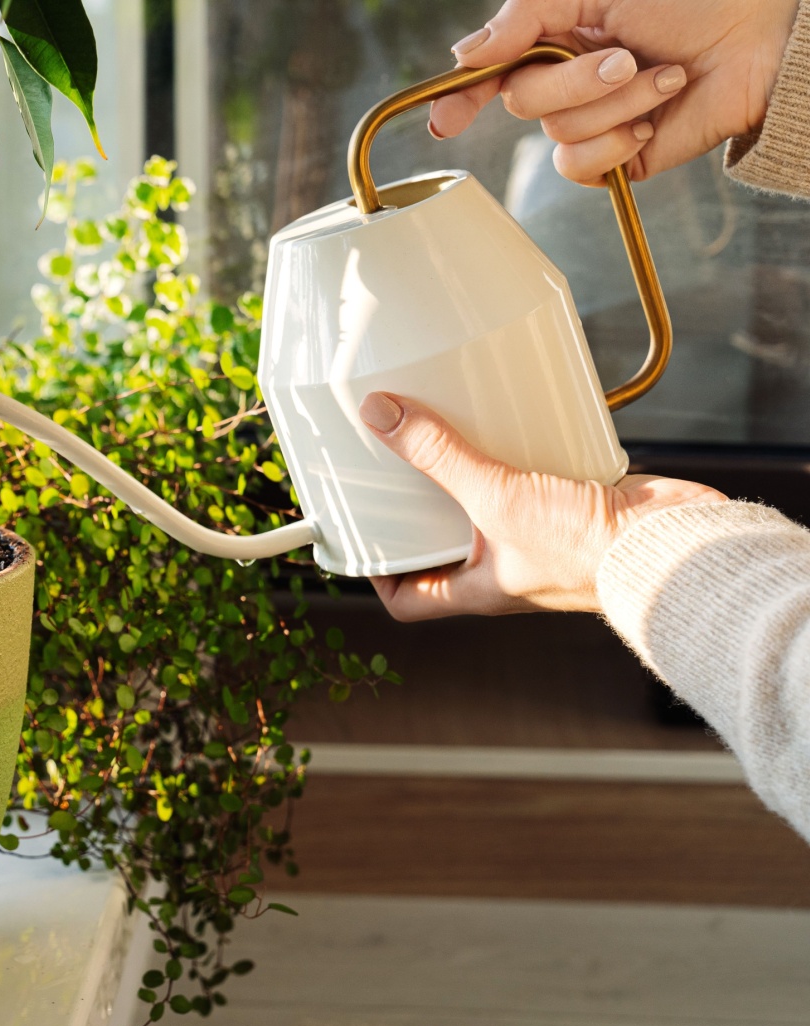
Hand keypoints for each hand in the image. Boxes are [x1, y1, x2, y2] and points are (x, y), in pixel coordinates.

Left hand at [357, 392, 725, 618]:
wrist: (676, 546)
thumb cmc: (590, 554)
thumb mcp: (496, 499)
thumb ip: (439, 456)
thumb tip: (381, 417)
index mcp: (478, 589)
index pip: (408, 598)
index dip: (378, 574)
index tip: (359, 537)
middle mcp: (505, 569)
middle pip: (444, 545)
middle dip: (419, 509)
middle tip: (391, 468)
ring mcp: (541, 538)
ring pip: (489, 508)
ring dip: (468, 473)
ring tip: (441, 431)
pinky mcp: (574, 506)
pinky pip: (534, 479)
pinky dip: (519, 450)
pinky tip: (507, 418)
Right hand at [428, 0, 801, 183]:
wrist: (761, 36)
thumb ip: (523, 18)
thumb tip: (464, 55)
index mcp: (555, 38)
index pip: (489, 74)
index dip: (459, 98)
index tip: (444, 122)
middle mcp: (568, 82)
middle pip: (523, 103)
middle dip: (576, 82)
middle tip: (625, 57)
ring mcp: (593, 121)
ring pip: (558, 134)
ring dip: (617, 103)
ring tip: (664, 76)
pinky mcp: (620, 156)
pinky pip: (582, 168)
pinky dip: (617, 143)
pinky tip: (652, 119)